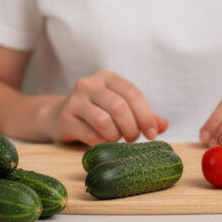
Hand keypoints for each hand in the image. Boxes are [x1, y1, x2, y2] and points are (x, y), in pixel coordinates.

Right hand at [46, 69, 167, 145]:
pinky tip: (103, 143)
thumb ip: (142, 115)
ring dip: (116, 136)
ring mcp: (75, 100)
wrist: (59, 116)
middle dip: (131, 127)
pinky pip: (89, 134)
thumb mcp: (120, 108)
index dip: (145, 115)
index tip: (153, 133)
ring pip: (104, 120)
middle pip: (119, 106)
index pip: (132, 92)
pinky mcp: (65, 118)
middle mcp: (89, 84)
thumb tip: (163, 125)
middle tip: (133, 139)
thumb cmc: (96, 111)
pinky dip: (101, 143)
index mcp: (107, 77)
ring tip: (116, 139)